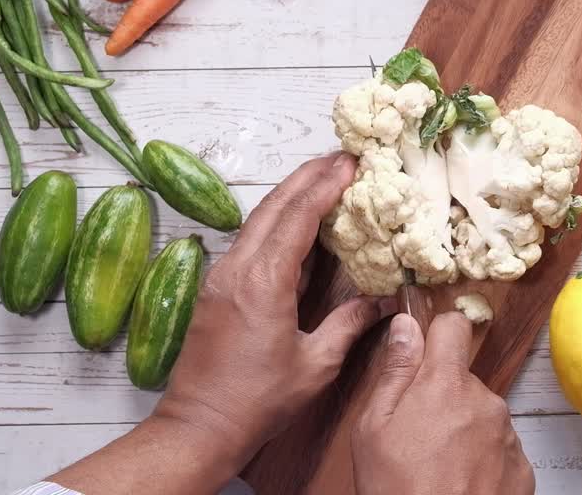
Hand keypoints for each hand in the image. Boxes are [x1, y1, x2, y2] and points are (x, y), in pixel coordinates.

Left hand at [153, 153, 394, 470]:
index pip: (297, 216)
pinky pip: (250, 240)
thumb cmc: (257, 400)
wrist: (198, 425)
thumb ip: (349, 324)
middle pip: (274, 206)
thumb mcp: (315, 365)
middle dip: (308, 177)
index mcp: (263, 281)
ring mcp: (222, 276)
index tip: (350, 162)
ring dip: (291, 195)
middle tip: (340, 157)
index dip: (325, 185)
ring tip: (323, 179)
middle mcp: (237, 268)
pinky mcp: (217, 288)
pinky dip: (277, 221)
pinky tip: (297, 222)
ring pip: (259, 220)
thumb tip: (383, 301)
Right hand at [352, 313, 535, 494]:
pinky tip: (458, 483)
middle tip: (417, 434)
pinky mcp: (522, 468)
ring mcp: (508, 436)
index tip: (426, 348)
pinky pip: (499, 448)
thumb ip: (394, 371)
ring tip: (436, 467)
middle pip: (463, 380)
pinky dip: (482, 460)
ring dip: (463, 430)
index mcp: (445, 384)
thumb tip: (407, 326)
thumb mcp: (373, 428)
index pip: (453, 327)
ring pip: (481, 415)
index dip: (437, 333)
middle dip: (442, 396)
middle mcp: (485, 402)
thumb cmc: (397, 491)